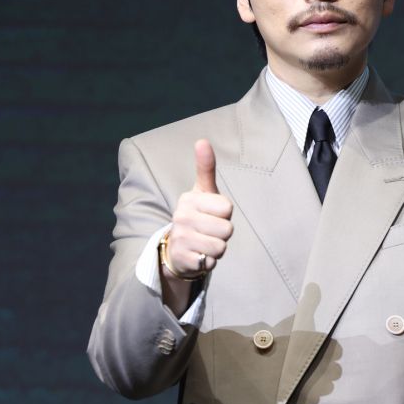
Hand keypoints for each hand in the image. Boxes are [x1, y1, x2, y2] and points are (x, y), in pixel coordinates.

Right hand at [162, 140, 233, 279]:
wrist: (176, 248)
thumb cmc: (197, 215)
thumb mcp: (202, 192)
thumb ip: (205, 168)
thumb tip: (202, 141)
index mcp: (189, 199)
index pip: (227, 208)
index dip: (225, 214)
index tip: (213, 214)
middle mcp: (182, 217)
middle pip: (227, 230)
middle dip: (223, 234)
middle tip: (209, 231)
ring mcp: (181, 238)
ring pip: (221, 247)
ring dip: (217, 249)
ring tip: (205, 243)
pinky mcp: (182, 258)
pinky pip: (211, 262)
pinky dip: (209, 261)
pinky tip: (199, 255)